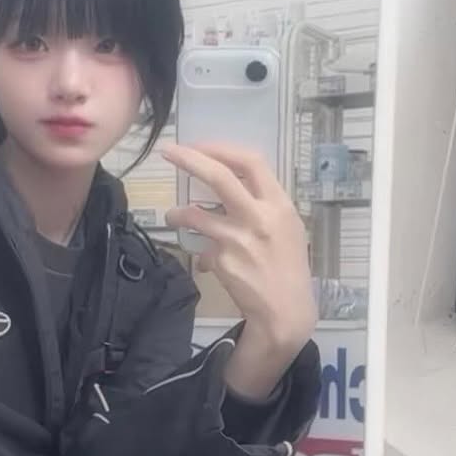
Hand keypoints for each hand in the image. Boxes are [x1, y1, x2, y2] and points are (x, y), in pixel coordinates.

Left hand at [161, 141, 316, 399]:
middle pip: (220, 178)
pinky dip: (202, 252)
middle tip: (168, 151)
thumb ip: (262, 204)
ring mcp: (238, 239)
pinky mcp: (222, 261)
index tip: (198, 146)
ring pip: (195, 215)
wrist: (284, 309)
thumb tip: (230, 182)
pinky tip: (209, 263)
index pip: (250, 162)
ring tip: (172, 216)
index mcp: (279, 204)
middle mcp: (259, 217)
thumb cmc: (288, 266)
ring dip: (177, 213)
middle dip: (190, 159)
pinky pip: (202, 248)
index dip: (221, 149)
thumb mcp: (287, 227)